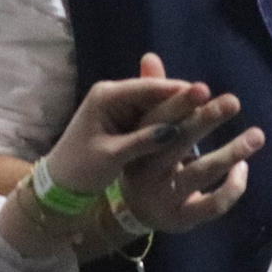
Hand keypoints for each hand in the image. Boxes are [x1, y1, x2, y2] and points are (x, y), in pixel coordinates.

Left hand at [38, 61, 228, 196]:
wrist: (60, 184)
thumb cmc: (81, 169)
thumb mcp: (113, 156)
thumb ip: (144, 140)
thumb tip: (176, 129)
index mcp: (106, 97)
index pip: (147, 88)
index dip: (176, 90)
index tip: (204, 93)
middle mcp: (112, 95)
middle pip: (154, 92)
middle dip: (181, 97)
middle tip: (212, 98)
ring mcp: (118, 106)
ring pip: (154, 104)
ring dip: (177, 109)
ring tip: (208, 110)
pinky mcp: (123, 119)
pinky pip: (150, 116)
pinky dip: (167, 121)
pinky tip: (189, 125)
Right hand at [111, 52, 265, 234]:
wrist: (134, 212)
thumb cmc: (146, 158)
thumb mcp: (144, 129)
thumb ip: (155, 97)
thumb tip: (151, 57)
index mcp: (138, 143)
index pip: (158, 119)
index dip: (180, 103)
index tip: (203, 88)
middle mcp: (148, 170)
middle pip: (179, 142)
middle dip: (206, 120)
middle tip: (233, 102)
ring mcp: (165, 196)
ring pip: (201, 172)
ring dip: (231, 153)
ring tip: (257, 135)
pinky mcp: (183, 218)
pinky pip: (213, 203)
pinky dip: (232, 187)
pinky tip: (244, 168)